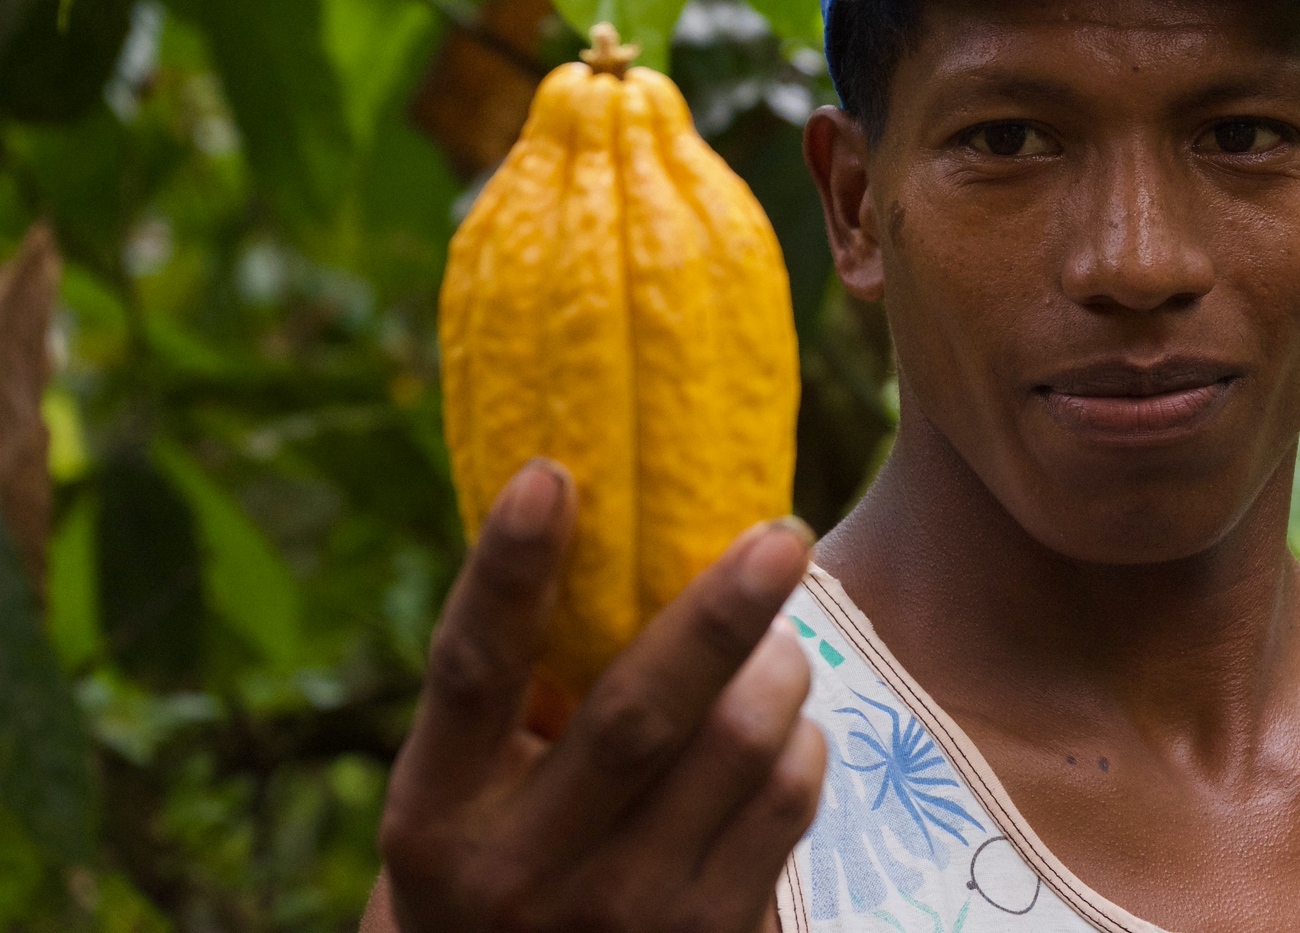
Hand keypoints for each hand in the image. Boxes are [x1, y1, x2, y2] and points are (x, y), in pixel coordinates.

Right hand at [377, 459, 824, 932]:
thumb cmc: (502, 864)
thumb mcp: (469, 798)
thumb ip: (519, 697)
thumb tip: (601, 522)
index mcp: (437, 812)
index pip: (472, 672)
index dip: (508, 570)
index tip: (551, 473)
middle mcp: (522, 870)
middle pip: (640, 713)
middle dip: (720, 613)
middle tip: (781, 535)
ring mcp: (622, 915)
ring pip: (739, 747)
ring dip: (777, 670)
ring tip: (775, 647)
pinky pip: (787, 799)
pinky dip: (800, 740)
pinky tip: (782, 732)